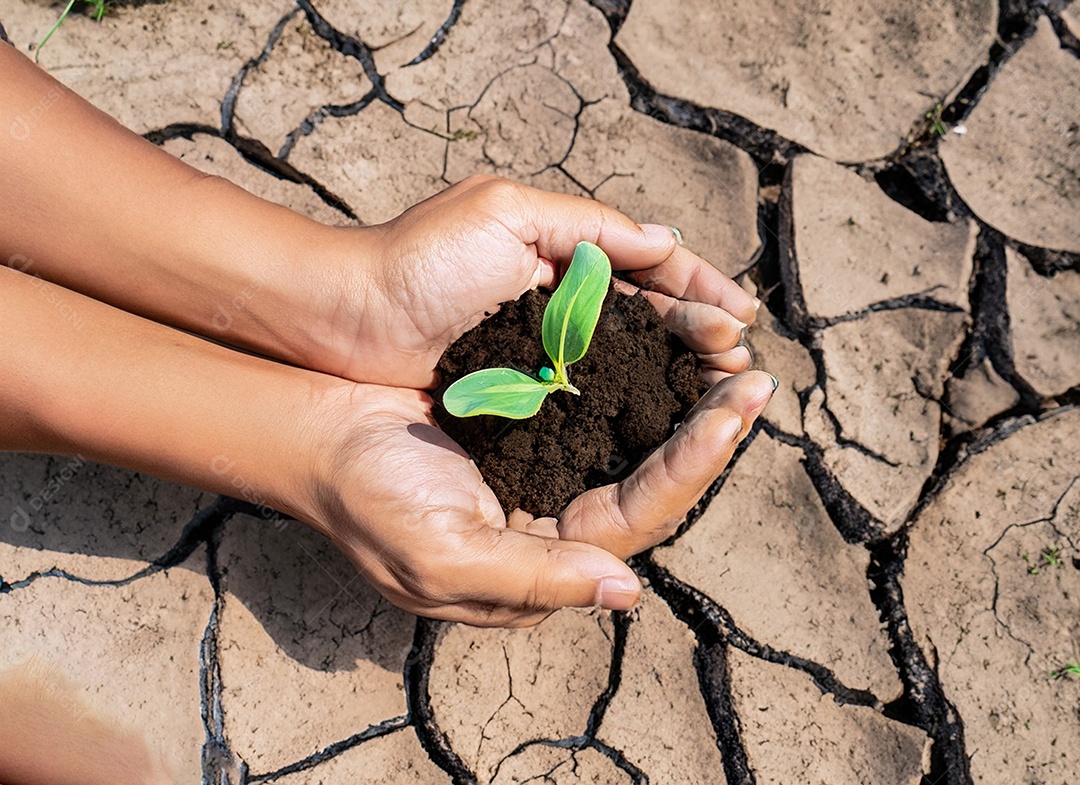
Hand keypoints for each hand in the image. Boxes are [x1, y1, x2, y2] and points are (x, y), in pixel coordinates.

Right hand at [301, 370, 774, 625]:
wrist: (315, 436)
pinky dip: (634, 376)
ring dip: (681, 400)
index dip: (691, 469)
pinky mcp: (530, 426)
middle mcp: (557, 519)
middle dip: (706, 431)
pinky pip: (597, 404)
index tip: (735, 414)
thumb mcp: (443, 557)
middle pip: (652, 480)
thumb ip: (535, 578)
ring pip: (633, 439)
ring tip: (728, 355)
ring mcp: (546, 469)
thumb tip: (625, 591)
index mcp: (544, 559)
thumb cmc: (367, 500)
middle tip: (754, 379)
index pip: (638, 519)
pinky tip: (665, 342)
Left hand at [306, 175, 760, 387]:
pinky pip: (587, 400)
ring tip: (720, 393)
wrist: (345, 317)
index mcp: (564, 253)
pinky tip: (662, 422)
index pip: (650, 268)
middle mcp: (561, 301)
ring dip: (675, 375)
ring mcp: (542, 350)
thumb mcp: (506, 213)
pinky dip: (628, 407)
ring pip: (628, 362)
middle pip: (650, 320)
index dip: (698, 290)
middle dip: (698, 336)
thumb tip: (665, 239)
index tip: (741, 316)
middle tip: (739, 365)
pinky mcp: (521, 394)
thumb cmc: (418, 259)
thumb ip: (588, 226)